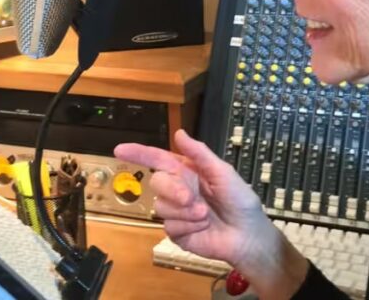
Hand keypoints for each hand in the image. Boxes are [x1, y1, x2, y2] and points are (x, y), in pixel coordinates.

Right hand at [113, 130, 278, 267]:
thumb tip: (179, 132)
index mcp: (187, 171)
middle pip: (157, 182)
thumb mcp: (223, 172)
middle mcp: (177, 190)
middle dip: (173, 190)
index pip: (157, 159)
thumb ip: (200, 154)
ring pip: (162, 207)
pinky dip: (188, 227)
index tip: (120, 149)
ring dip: (186, 212)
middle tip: (191, 198)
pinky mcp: (176, 233)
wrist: (248, 234)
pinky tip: (202, 228)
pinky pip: (170, 227)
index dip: (138, 153)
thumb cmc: (240, 200)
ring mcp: (175, 212)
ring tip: (205, 215)